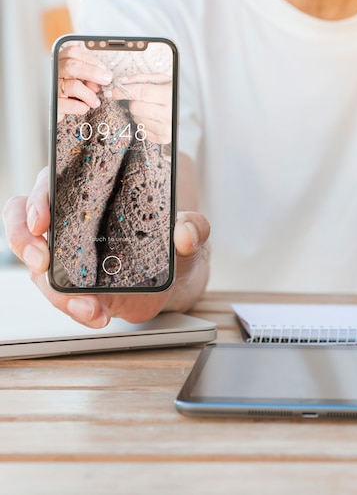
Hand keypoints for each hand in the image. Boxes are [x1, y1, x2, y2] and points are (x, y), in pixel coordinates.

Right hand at [2, 168, 210, 327]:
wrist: (175, 274)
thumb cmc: (171, 238)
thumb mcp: (187, 228)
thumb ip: (191, 225)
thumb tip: (186, 233)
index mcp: (93, 188)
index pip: (52, 182)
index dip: (38, 198)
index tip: (43, 219)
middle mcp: (71, 218)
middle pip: (26, 220)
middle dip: (26, 241)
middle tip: (44, 262)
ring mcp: (67, 251)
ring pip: (39, 265)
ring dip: (56, 290)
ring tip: (88, 306)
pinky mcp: (72, 282)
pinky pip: (60, 295)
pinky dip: (75, 307)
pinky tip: (97, 314)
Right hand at [57, 45, 112, 120]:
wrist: (58, 112)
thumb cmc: (72, 94)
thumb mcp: (80, 81)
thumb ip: (90, 76)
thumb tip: (105, 76)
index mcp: (60, 63)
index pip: (72, 53)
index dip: (90, 60)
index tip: (103, 70)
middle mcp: (53, 73)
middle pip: (71, 66)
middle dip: (93, 72)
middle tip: (106, 80)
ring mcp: (51, 89)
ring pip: (73, 86)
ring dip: (90, 95)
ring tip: (95, 102)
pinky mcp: (54, 106)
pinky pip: (72, 105)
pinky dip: (83, 107)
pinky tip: (84, 107)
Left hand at [107, 72, 172, 143]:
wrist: (190, 108)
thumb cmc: (172, 92)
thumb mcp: (162, 79)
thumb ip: (141, 78)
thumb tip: (121, 82)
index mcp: (170, 95)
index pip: (140, 93)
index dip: (122, 91)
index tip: (110, 91)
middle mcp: (170, 113)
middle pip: (135, 108)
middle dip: (132, 102)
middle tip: (139, 100)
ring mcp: (167, 128)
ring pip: (136, 119)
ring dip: (138, 113)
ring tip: (149, 109)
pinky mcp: (164, 138)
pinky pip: (141, 131)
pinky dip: (143, 124)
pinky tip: (152, 118)